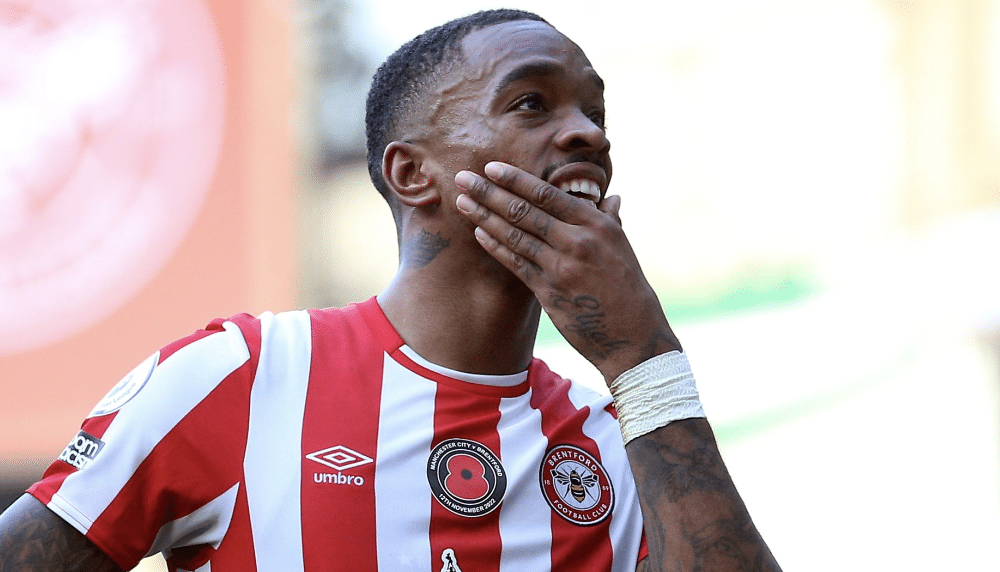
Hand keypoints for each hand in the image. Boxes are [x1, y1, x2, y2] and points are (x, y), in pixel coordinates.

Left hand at [454, 161, 680, 381]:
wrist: (633, 335)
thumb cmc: (629, 288)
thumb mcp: (624, 247)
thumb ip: (610, 220)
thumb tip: (613, 197)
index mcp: (596, 224)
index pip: (547, 194)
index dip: (515, 179)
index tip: (491, 167)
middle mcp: (577, 242)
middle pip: (524, 211)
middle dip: (489, 192)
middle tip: (463, 177)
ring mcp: (561, 267)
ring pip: (515, 235)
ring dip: (484, 216)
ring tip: (462, 201)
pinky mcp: (548, 292)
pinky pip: (516, 263)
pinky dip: (496, 246)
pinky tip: (479, 233)